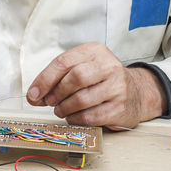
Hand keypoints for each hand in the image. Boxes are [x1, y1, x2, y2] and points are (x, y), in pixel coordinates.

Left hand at [26, 43, 163, 128]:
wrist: (136, 93)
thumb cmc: (102, 80)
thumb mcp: (83, 68)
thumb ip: (58, 78)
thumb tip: (34, 95)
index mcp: (95, 51)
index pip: (64, 62)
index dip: (45, 79)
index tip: (33, 93)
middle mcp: (109, 66)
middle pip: (75, 78)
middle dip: (56, 93)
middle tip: (49, 102)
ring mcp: (117, 87)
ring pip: (81, 99)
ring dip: (64, 108)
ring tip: (60, 110)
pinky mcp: (120, 107)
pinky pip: (90, 116)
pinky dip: (75, 119)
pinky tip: (73, 117)